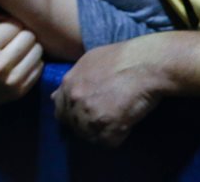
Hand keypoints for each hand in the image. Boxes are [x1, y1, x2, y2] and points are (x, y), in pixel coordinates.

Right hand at [0, 3, 43, 109]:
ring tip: (16, 49)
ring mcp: (10, 82)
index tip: (2, 29)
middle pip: (29, 37)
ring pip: (37, 51)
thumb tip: (4, 10)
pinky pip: (39, 68)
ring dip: (29, 47)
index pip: (14, 25)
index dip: (9, 23)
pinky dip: (32, 62)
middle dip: (21, 34)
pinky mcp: (18, 93)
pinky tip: (19, 62)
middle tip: (10, 39)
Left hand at [52, 36, 169, 145]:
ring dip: (101, 133)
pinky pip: (108, 142)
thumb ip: (73, 80)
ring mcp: (90, 115)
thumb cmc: (121, 57)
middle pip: (73, 126)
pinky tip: (125, 124)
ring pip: (89, 136)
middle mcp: (75, 100)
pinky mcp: (108, 127)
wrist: (145, 64)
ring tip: (115, 121)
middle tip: (103, 119)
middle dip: (85, 125)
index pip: (60, 111)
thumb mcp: (88, 61)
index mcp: (68, 84)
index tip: (83, 116)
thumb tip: (55, 96)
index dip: (72, 116)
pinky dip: (117, 137)